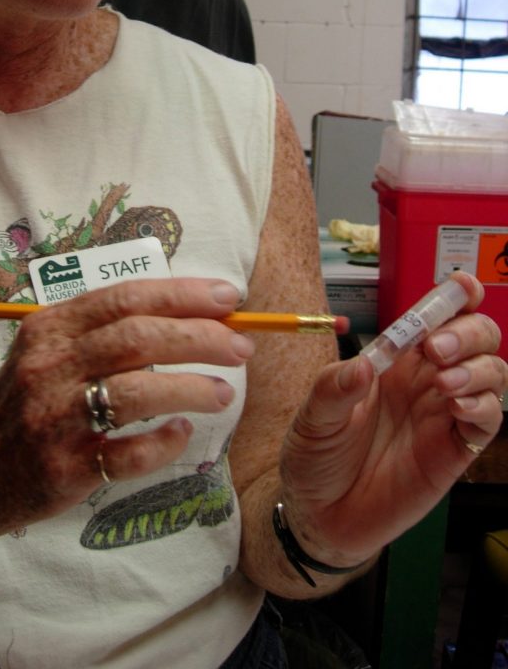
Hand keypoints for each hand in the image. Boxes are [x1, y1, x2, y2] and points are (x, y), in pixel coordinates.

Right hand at [0, 277, 252, 529]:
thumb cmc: (27, 402)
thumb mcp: (49, 350)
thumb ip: (102, 330)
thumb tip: (189, 313)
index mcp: (51, 327)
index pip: (126, 297)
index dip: (183, 294)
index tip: (228, 298)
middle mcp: (50, 365)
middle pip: (138, 337)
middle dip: (200, 337)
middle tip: (241, 347)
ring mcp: (54, 417)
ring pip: (138, 391)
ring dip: (192, 388)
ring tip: (223, 393)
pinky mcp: (63, 466)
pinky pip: (128, 453)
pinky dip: (163, 442)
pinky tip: (180, 434)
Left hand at [278, 272, 506, 565]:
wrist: (320, 515)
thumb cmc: (317, 458)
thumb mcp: (312, 418)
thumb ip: (334, 389)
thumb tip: (364, 364)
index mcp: (394, 361)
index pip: (435, 316)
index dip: (456, 296)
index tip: (461, 286)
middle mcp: (426, 381)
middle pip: (476, 337)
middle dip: (467, 330)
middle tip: (435, 349)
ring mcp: (444, 415)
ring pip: (492, 372)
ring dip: (477, 366)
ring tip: (444, 380)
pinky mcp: (454, 452)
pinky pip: (488, 420)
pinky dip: (483, 406)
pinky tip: (456, 408)